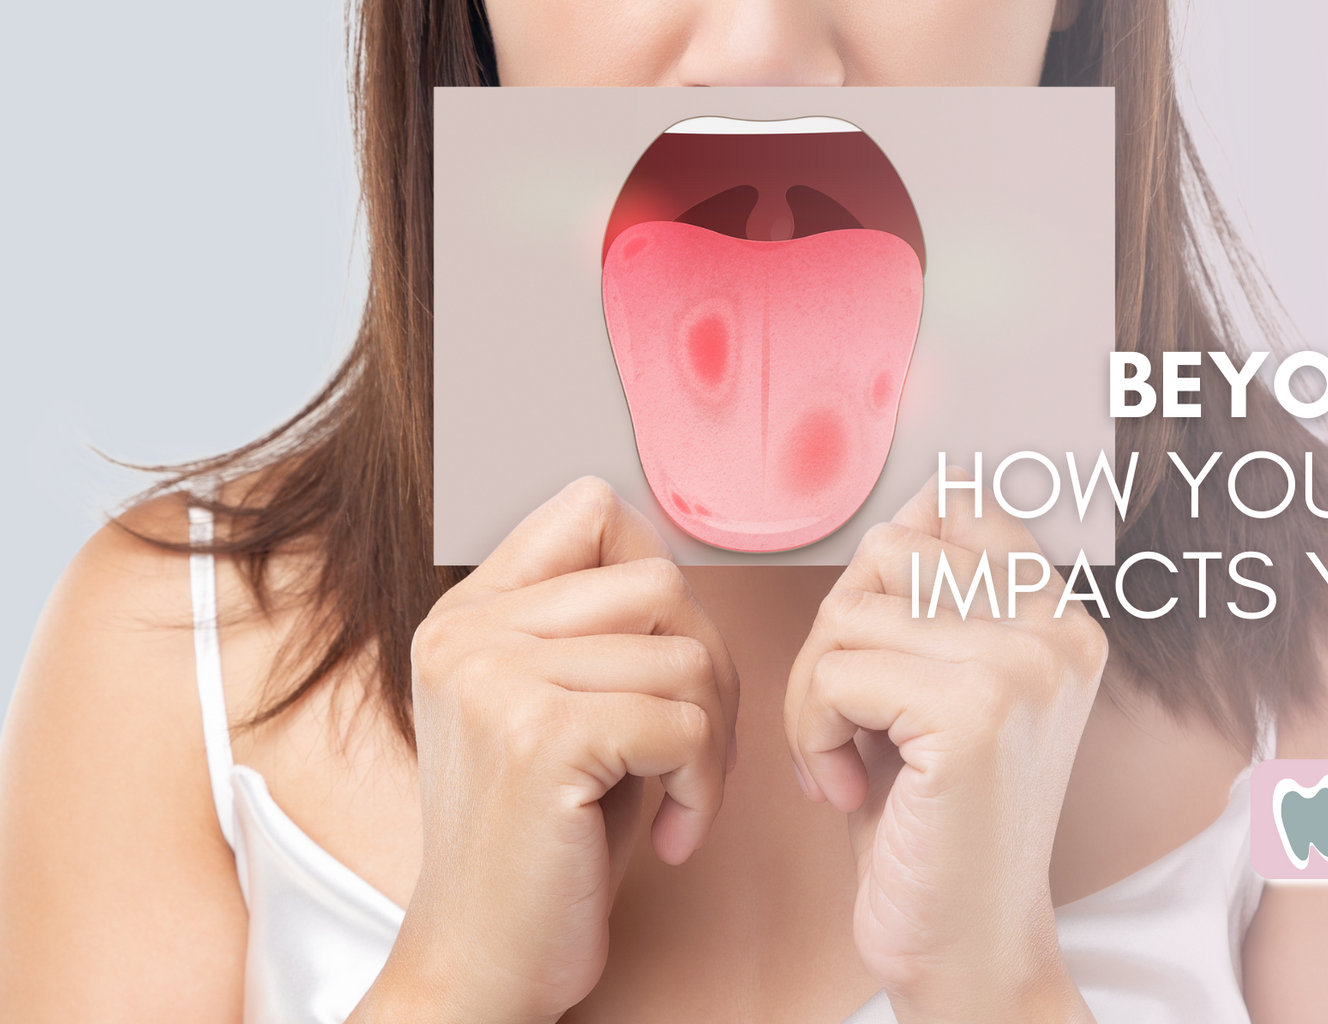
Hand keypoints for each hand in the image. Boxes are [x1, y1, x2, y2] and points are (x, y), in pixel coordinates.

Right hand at [353, 478, 737, 1023]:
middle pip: (661, 581)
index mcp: (469, 615)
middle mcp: (469, 631)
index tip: (666, 666)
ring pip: (687, 654)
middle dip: (709, 669)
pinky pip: (685, 721)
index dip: (661, 579)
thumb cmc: (544, 847)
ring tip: (679, 802)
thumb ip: (598, 632)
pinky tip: (670, 837)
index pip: (593, 509)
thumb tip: (681, 569)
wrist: (480, 964)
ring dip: (712, 742)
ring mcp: (497, 678)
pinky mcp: (540, 736)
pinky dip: (703, 786)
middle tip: (694, 754)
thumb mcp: (558, 713)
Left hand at [784, 472, 1106, 1022]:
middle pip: (888, 551)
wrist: (968, 950)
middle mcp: (1058, 632)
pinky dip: (812, 734)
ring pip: (850, 611)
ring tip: (843, 761)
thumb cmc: (935, 826)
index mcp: (1061, 620)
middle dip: (835, 637)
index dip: (882, 575)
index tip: (878, 660)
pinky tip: (844, 790)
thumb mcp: (944, 692)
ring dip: (814, 693)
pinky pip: (836, 672)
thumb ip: (934, 601)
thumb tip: (905, 511)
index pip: (952, 506)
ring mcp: (1024, 668)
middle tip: (845, 722)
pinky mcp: (976, 713)